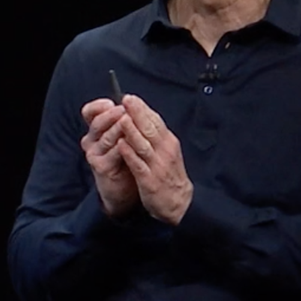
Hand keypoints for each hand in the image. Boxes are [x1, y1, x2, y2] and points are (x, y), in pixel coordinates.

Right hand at [79, 98, 138, 218]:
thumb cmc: (126, 158)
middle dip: (112, 115)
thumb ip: (124, 121)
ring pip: (107, 137)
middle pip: (97, 123)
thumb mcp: (123, 136)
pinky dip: (124, 147)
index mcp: (95, 130)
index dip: (98, 106)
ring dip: (118, 128)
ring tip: (130, 121)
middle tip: (125, 110)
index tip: (111, 103)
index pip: (89, 112)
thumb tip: (134, 102)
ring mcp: (95, 155)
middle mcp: (91, 141)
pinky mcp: (101, 167)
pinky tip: (132, 142)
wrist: (125, 188)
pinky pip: (113, 154)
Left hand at [113, 94, 192, 224]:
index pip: (156, 121)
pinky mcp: (149, 180)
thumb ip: (155, 136)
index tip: (130, 97)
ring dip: (133, 131)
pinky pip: (139, 165)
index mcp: (168, 143)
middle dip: (138, 114)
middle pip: (150, 129)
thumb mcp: (166, 151)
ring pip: (144, 145)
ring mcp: (157, 165)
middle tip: (126, 100)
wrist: (179, 203)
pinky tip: (121, 145)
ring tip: (122, 118)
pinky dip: (130, 154)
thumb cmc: (168, 174)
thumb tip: (141, 116)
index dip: (143, 109)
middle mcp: (165, 151)